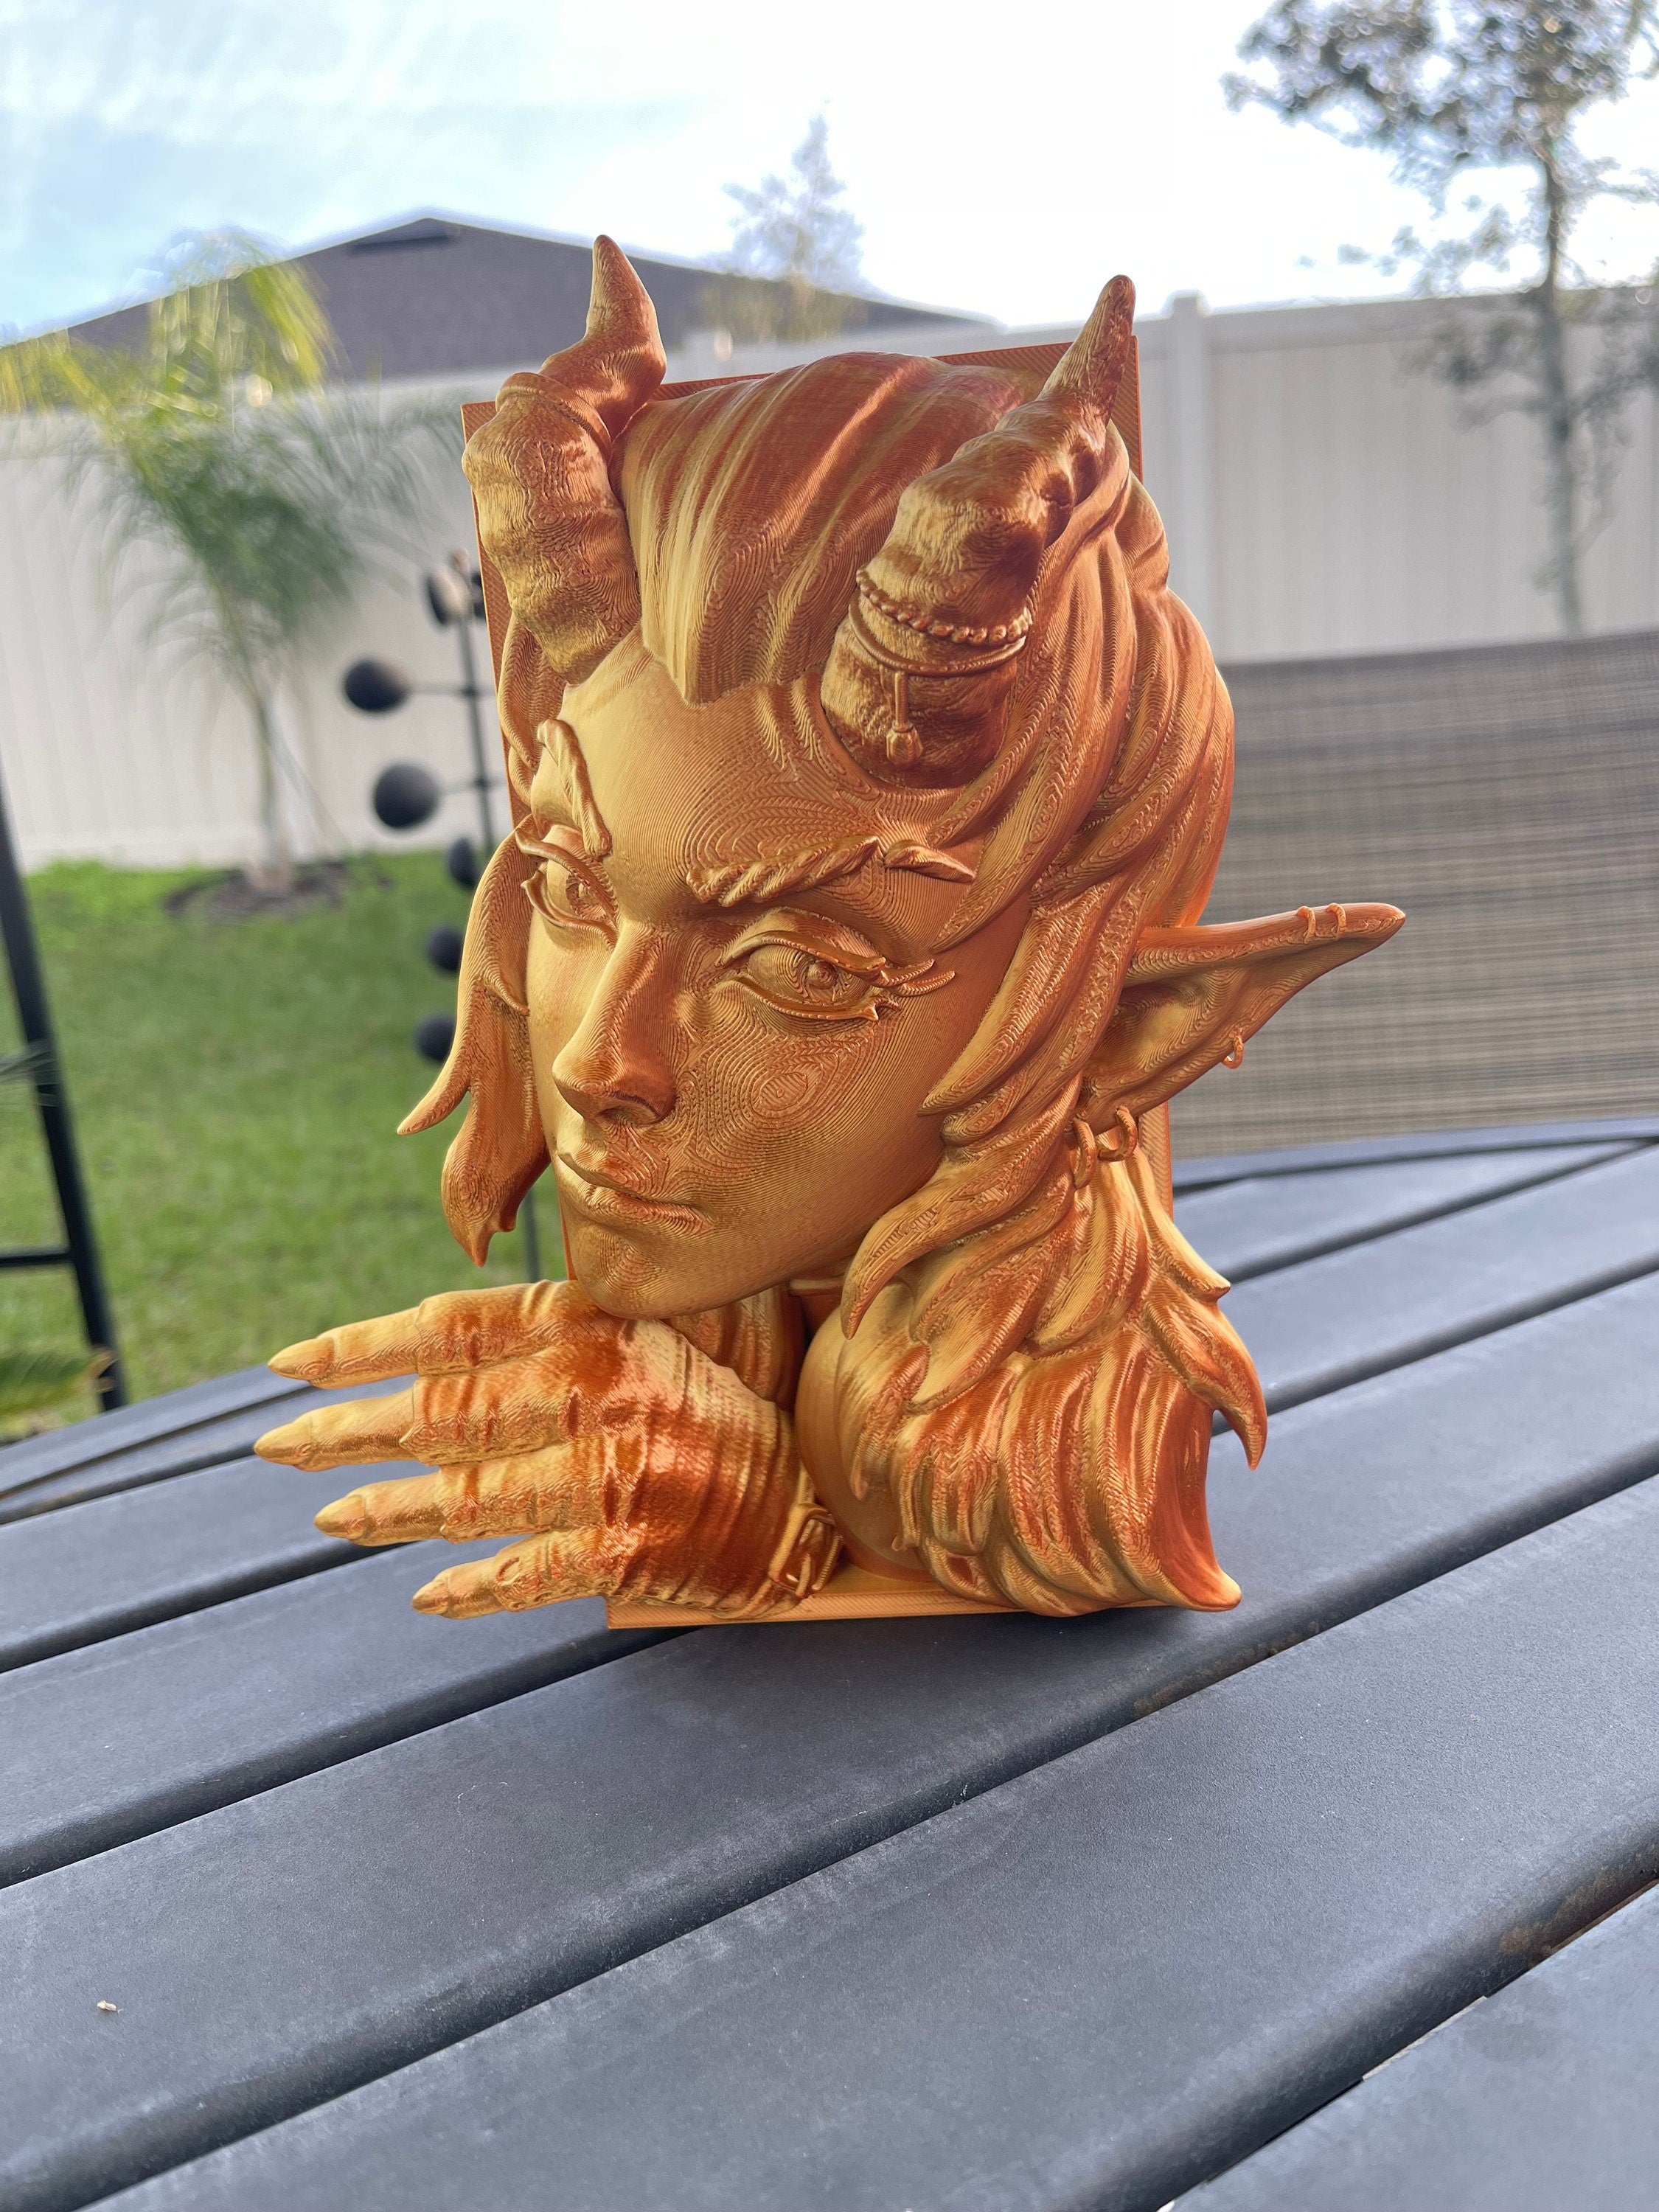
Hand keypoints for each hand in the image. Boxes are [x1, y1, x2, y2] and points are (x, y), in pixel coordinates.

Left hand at [255, 1282, 839, 1619]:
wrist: (819, 1476)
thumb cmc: (712, 1397)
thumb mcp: (639, 1333)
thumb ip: (547, 1331)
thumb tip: (427, 1346)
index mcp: (592, 1325)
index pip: (451, 1328)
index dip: (360, 1347)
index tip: (288, 1363)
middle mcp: (596, 1390)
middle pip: (440, 1413)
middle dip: (346, 1432)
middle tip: (274, 1447)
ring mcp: (614, 1471)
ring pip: (469, 1495)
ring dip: (388, 1512)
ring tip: (331, 1519)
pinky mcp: (632, 1546)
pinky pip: (529, 1571)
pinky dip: (473, 1588)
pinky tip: (425, 1597)